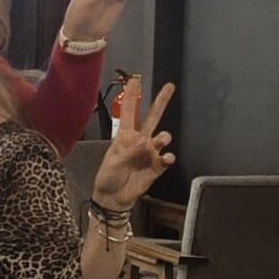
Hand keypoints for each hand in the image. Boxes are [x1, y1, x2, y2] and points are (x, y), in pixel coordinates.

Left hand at [92, 76, 175, 210]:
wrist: (114, 197)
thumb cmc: (108, 177)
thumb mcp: (112, 164)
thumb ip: (128, 153)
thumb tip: (145, 142)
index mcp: (125, 136)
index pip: (130, 113)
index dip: (132, 97)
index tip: (135, 80)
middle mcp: (140, 141)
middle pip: (152, 117)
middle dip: (161, 102)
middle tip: (169, 86)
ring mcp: (150, 153)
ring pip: (162, 137)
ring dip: (164, 137)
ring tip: (161, 139)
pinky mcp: (157, 167)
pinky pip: (167, 158)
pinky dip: (168, 156)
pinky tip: (167, 157)